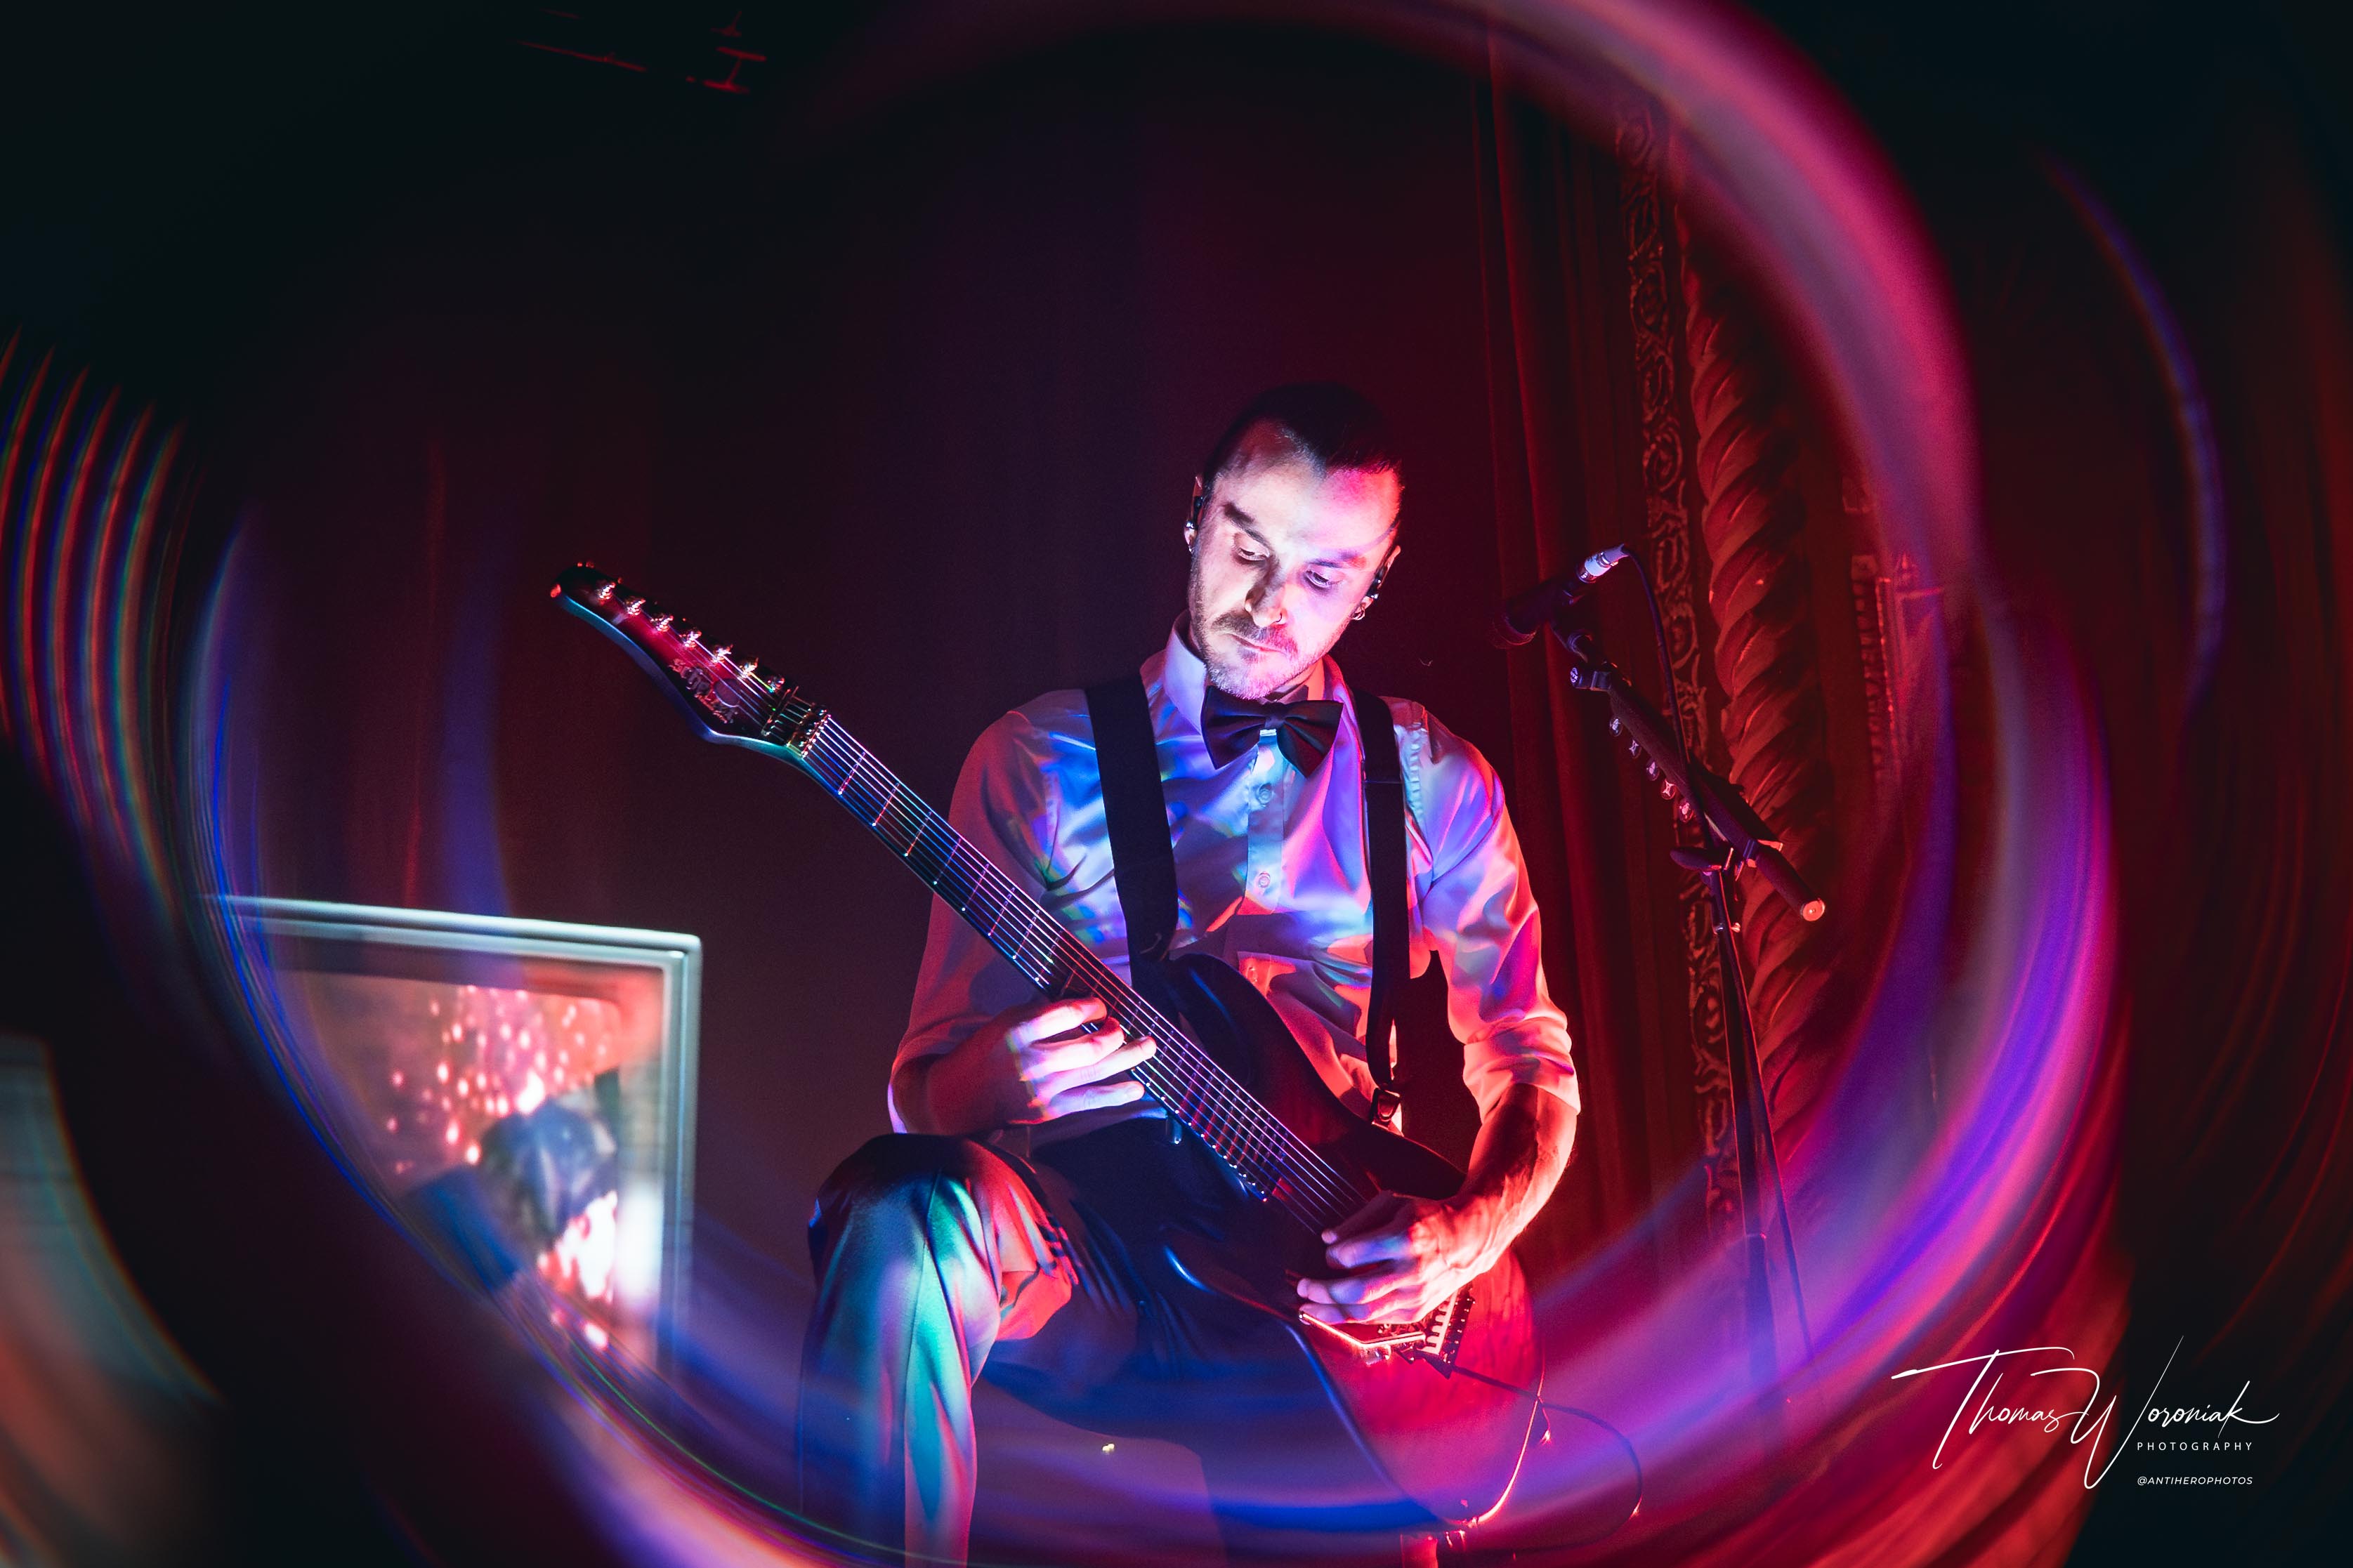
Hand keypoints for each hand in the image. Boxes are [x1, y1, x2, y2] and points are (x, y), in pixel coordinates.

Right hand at [907, 995, 1155, 1134]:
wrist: (956, 1099)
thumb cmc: (983, 1054)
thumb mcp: (1005, 1021)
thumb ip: (1042, 1014)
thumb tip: (1086, 1007)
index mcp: (1019, 1030)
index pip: (1069, 1012)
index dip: (1093, 1006)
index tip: (1099, 1005)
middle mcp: (1034, 1060)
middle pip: (1092, 1045)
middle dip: (1116, 1032)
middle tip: (1120, 1026)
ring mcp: (1044, 1089)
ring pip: (1099, 1070)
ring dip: (1130, 1056)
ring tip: (1149, 1045)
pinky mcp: (1049, 1111)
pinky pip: (1092, 1101)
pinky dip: (1118, 1094)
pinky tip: (1137, 1088)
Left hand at [1295, 1193, 1495, 1325]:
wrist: (1469, 1238)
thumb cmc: (1427, 1217)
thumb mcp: (1393, 1204)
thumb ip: (1357, 1221)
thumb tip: (1327, 1240)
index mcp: (1405, 1237)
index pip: (1354, 1255)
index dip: (1333, 1257)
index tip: (1327, 1256)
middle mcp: (1412, 1269)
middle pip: (1356, 1290)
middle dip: (1323, 1291)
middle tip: (1303, 1286)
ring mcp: (1416, 1294)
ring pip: (1365, 1312)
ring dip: (1331, 1312)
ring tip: (1309, 1307)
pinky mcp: (1417, 1310)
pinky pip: (1378, 1320)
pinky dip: (1353, 1318)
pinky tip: (1335, 1312)